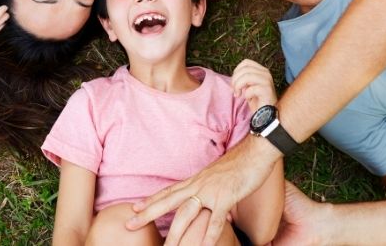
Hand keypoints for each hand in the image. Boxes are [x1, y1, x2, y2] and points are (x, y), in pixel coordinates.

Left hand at [127, 135, 281, 245]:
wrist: (256, 151)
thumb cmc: (240, 163)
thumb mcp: (218, 175)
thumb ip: (209, 186)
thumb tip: (206, 197)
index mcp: (197, 180)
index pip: (169, 191)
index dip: (151, 199)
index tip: (134, 207)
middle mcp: (199, 185)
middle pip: (168, 201)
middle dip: (148, 213)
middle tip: (130, 224)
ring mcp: (211, 191)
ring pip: (186, 215)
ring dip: (175, 234)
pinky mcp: (226, 197)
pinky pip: (215, 220)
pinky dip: (209, 235)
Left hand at [231, 59, 277, 111]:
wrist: (267, 114)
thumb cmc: (257, 100)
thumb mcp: (249, 85)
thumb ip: (244, 77)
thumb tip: (234, 76)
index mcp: (262, 70)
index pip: (246, 62)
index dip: (236, 71)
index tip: (234, 83)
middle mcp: (266, 73)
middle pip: (244, 69)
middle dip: (235, 80)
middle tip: (234, 90)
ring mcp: (267, 81)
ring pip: (246, 77)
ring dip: (238, 86)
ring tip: (238, 94)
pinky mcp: (267, 90)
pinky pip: (250, 89)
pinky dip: (246, 95)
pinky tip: (249, 99)